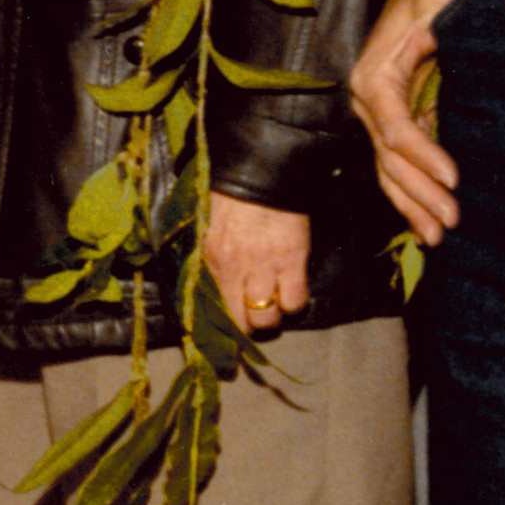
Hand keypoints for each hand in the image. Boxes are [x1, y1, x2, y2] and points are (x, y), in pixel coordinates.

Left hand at [199, 191, 312, 336]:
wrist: (262, 171)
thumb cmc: (232, 196)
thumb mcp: (208, 228)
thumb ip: (210, 257)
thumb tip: (212, 284)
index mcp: (212, 259)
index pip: (215, 311)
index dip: (227, 329)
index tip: (234, 334)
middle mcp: (236, 269)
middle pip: (244, 322)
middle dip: (252, 327)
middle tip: (258, 320)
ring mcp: (266, 266)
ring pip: (270, 318)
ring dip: (274, 317)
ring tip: (276, 306)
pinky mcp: (293, 259)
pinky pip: (297, 300)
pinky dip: (296, 302)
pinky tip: (292, 291)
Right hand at [347, 0, 473, 246]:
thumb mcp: (437, 2)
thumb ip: (439, 24)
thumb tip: (445, 50)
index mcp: (374, 77)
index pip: (395, 127)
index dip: (423, 155)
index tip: (455, 178)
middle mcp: (367, 102)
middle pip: (390, 159)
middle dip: (420, 193)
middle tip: (452, 220)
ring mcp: (377, 116)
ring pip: (388, 170)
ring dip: (411, 205)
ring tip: (437, 236)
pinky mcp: (393, 121)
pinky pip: (396, 166)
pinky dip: (410, 195)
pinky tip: (427, 223)